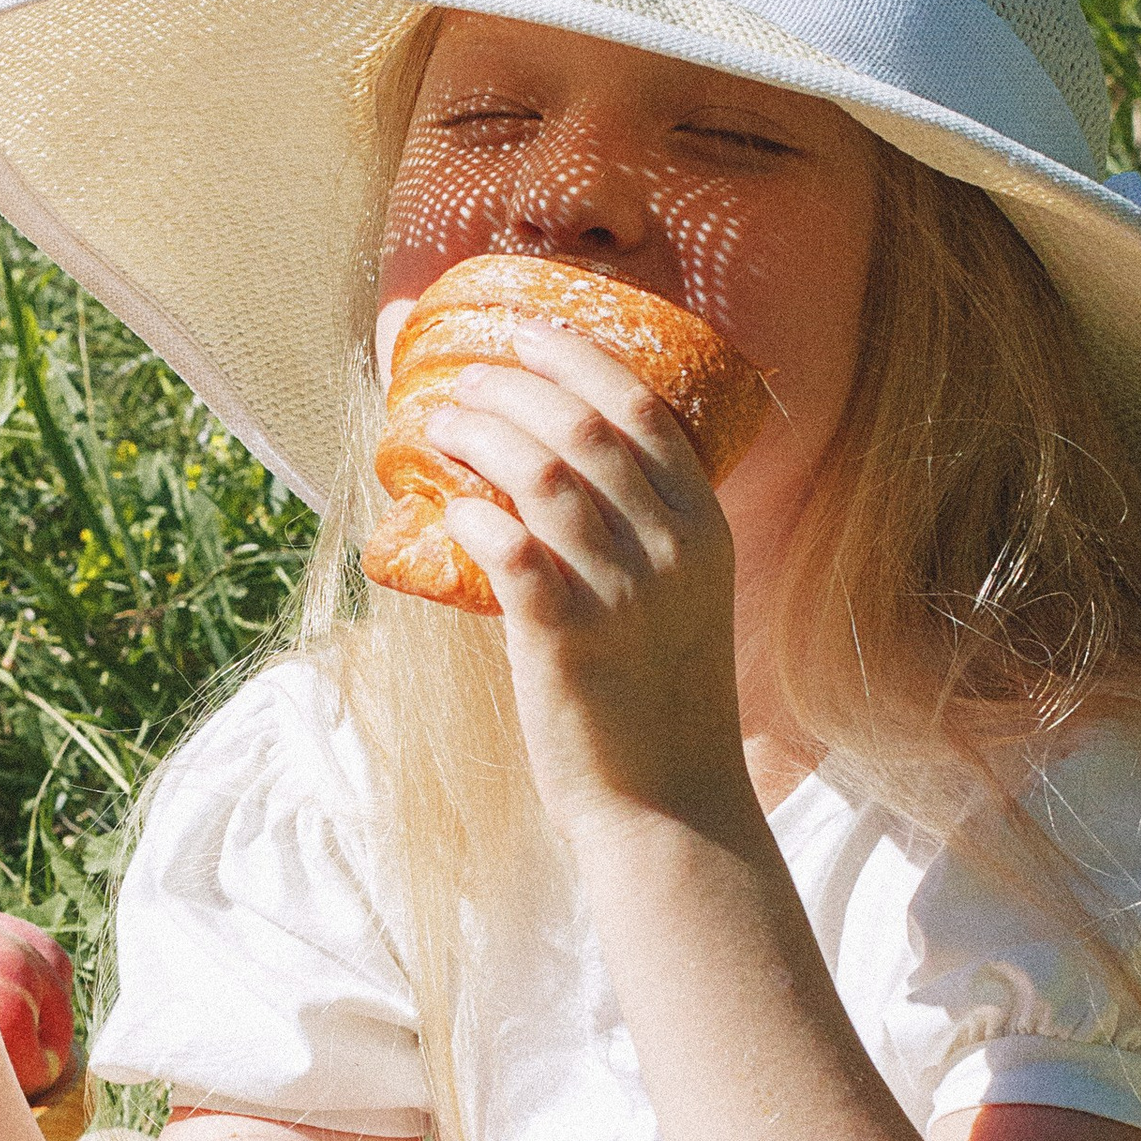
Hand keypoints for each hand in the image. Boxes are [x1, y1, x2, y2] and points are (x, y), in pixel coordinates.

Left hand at [426, 322, 756, 839]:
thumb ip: (644, 535)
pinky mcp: (567, 639)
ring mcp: (622, 592)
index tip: (525, 331)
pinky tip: (445, 504)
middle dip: (511, 384)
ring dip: (477, 434)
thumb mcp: (682, 600)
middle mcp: (672, 548)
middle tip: (459, 375)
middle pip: (583, 424)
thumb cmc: (663, 703)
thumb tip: (557, 472)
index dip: (576, 357)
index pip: (642, 408)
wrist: (671, 808)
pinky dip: (471, 513)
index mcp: (705, 528)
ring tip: (436, 422)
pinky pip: (510, 550)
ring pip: (541, 472)